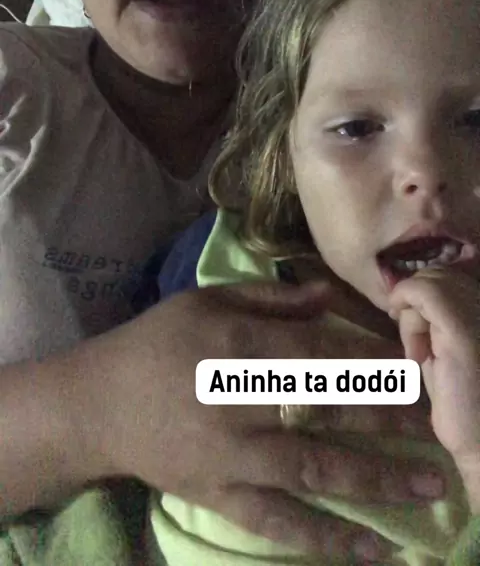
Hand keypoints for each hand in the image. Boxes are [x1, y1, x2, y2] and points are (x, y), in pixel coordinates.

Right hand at [81, 279, 443, 563]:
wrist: (98, 403)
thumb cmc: (158, 341)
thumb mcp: (207, 300)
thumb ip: (270, 298)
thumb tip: (328, 297)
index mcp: (235, 341)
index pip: (318, 352)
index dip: (372, 363)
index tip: (416, 372)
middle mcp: (236, 398)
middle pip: (326, 407)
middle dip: (389, 416)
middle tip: (438, 424)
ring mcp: (228, 454)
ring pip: (312, 468)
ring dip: (376, 479)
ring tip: (429, 486)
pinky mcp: (217, 496)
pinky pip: (277, 522)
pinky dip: (325, 538)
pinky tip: (372, 549)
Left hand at [389, 267, 479, 510]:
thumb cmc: (462, 403)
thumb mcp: (442, 352)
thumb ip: (433, 322)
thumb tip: (407, 298)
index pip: (450, 275)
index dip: (423, 294)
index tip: (412, 325)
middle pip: (438, 274)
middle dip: (417, 302)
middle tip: (416, 344)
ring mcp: (479, 315)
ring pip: (430, 281)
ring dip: (412, 311)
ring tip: (419, 353)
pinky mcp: (461, 330)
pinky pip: (427, 291)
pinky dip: (406, 299)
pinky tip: (404, 329)